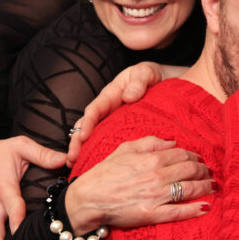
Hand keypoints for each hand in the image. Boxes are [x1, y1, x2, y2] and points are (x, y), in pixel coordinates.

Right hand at [66, 62, 183, 164]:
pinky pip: (109, 142)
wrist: (166, 82)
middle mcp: (108, 109)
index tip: (83, 137)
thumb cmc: (153, 76)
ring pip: (94, 136)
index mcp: (111, 94)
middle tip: (71, 158)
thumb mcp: (146, 72)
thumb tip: (128, 96)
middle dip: (77, 142)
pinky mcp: (121, 131)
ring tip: (76, 166)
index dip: (87, 123)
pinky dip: (101, 153)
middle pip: (88, 126)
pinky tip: (97, 166)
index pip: (95, 109)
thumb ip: (138, 81)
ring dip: (84, 150)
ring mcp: (113, 121)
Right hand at [66, 136, 214, 234]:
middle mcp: (158, 176)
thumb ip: (151, 142)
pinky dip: (195, 209)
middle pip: (191, 170)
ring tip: (214, 186)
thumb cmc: (104, 172)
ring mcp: (157, 196)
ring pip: (190, 189)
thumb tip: (172, 141)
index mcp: (152, 158)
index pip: (183, 155)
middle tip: (210, 172)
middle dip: (205, 170)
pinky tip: (206, 207)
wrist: (87, 200)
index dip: (195, 156)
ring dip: (206, 187)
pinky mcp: (153, 214)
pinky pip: (179, 212)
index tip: (200, 159)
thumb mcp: (125, 148)